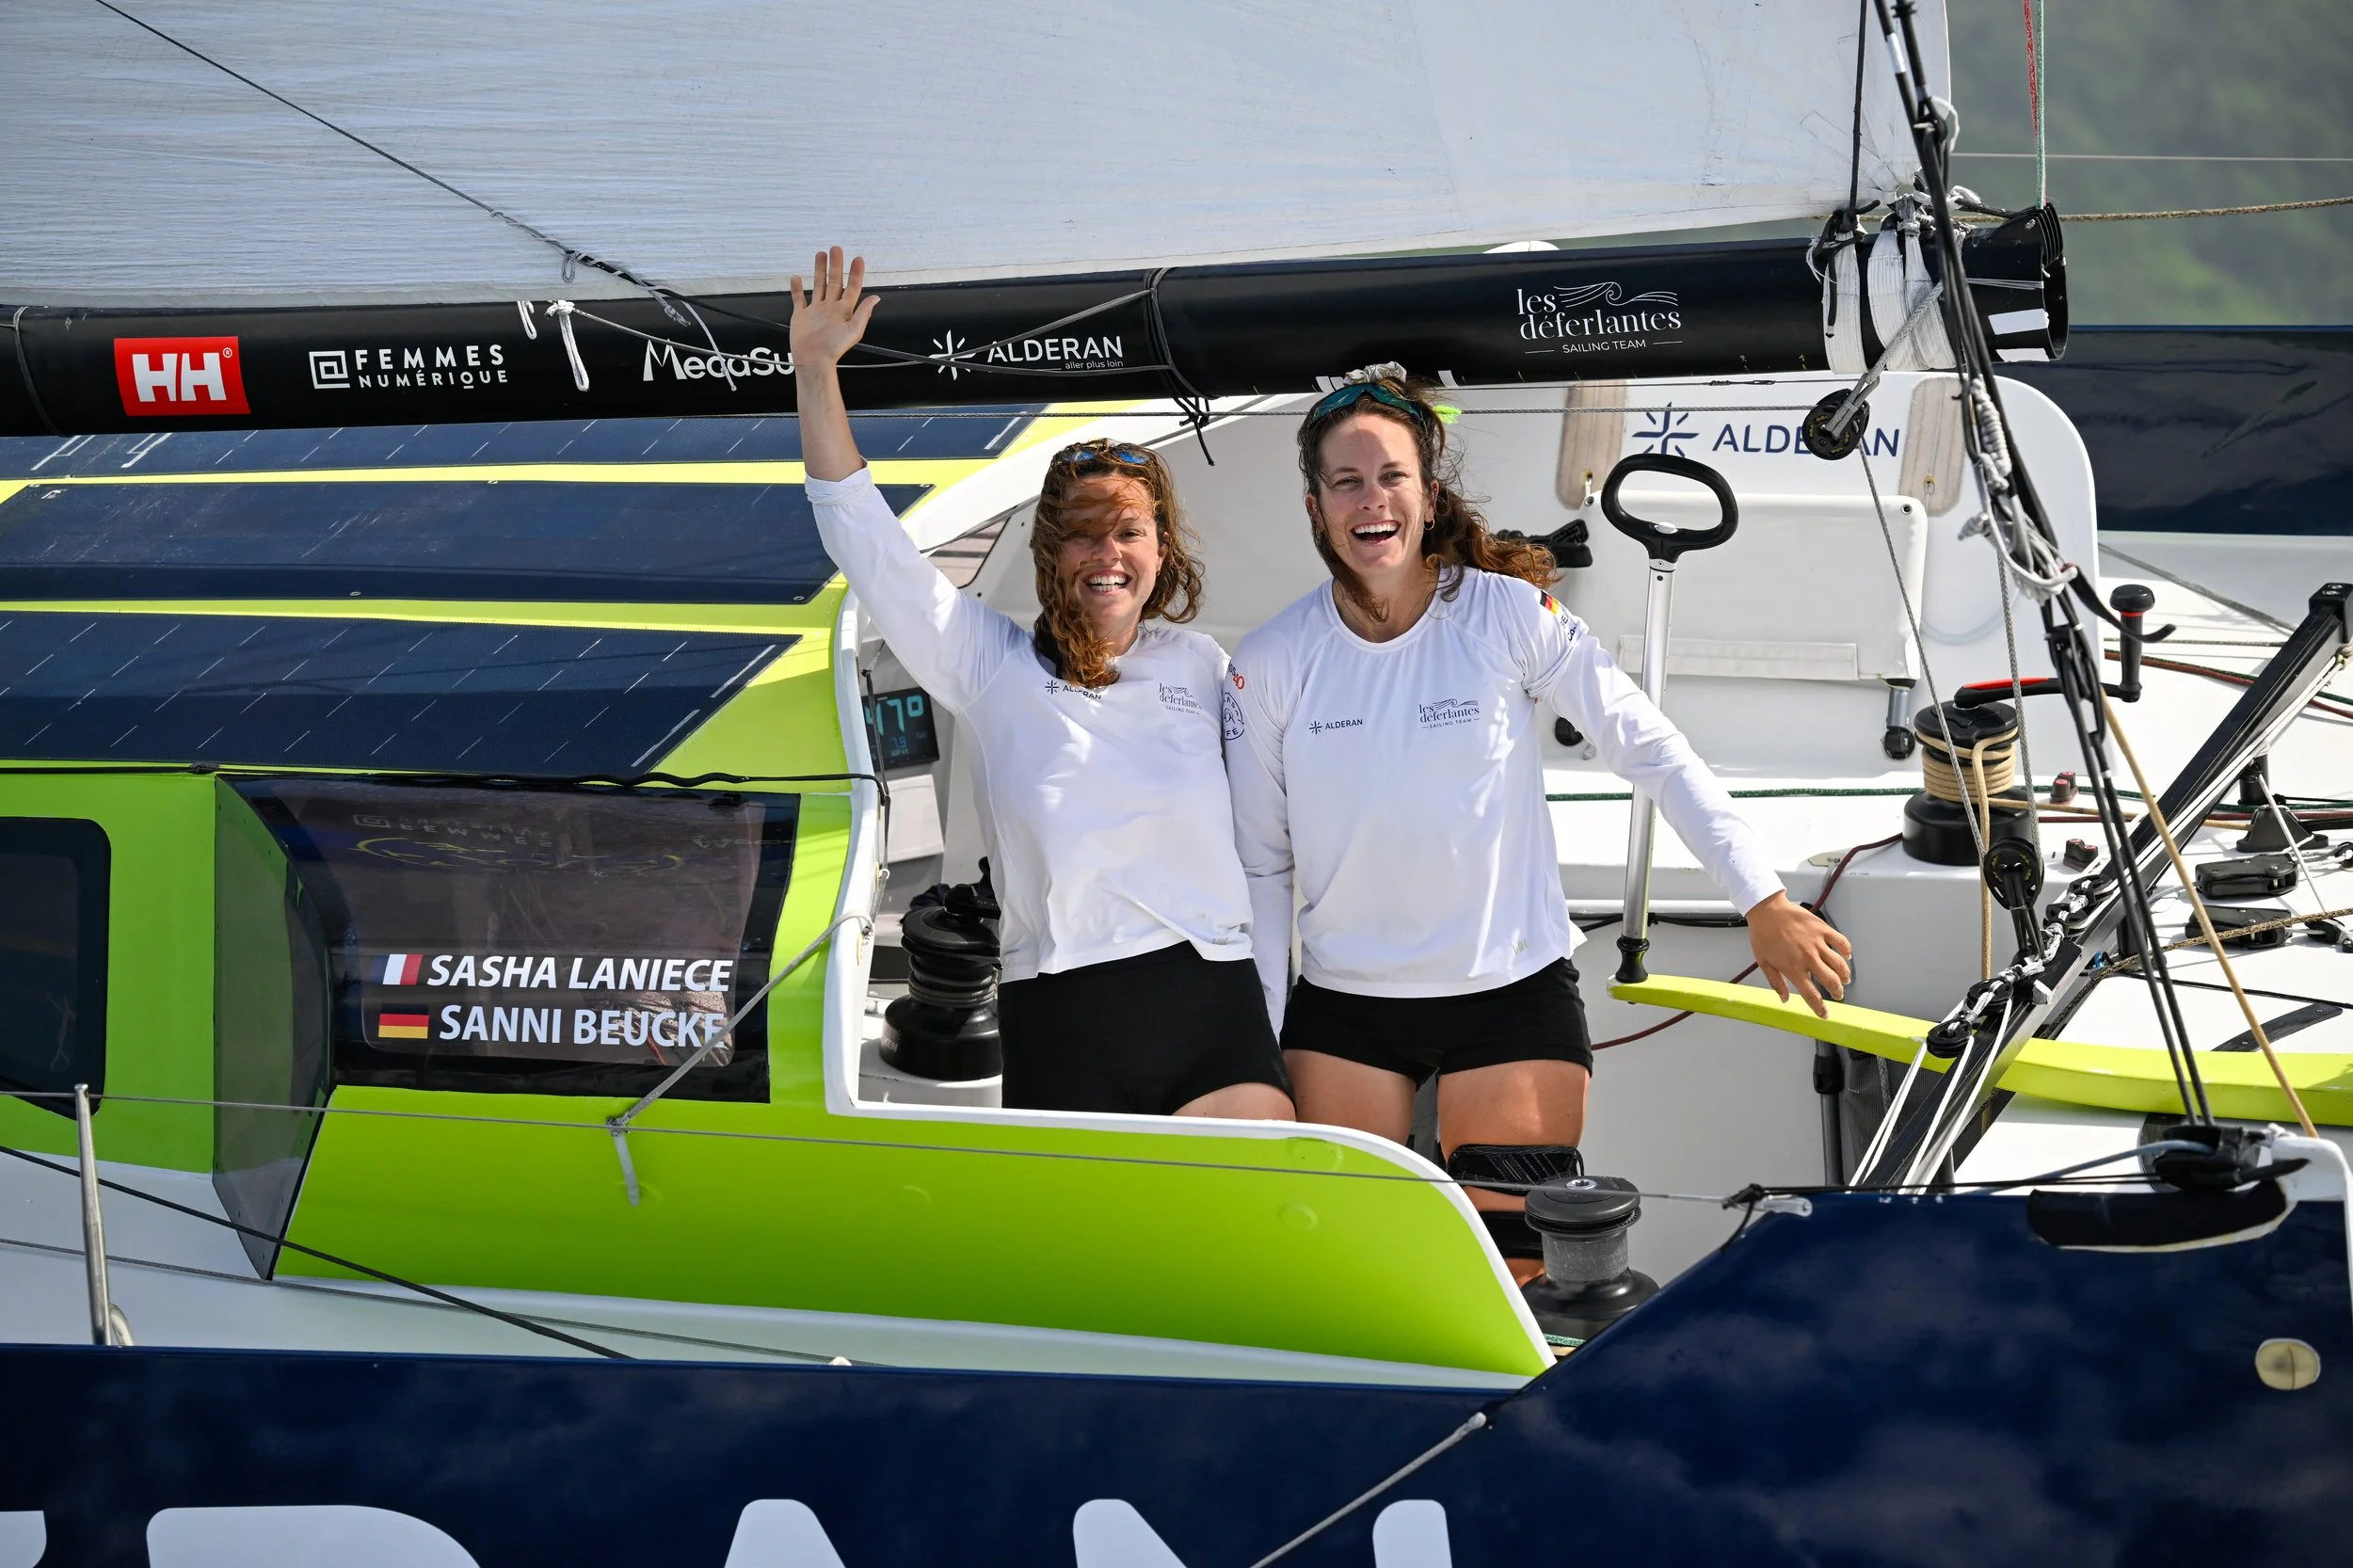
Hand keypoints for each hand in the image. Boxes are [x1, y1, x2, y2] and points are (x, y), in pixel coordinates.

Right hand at [788, 246, 878, 374]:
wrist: (813, 360)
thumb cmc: (833, 348)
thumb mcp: (853, 330)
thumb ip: (863, 313)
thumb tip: (876, 298)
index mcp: (843, 311)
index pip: (851, 287)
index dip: (855, 273)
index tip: (858, 259)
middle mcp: (830, 308)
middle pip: (834, 281)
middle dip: (836, 265)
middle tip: (836, 248)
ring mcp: (815, 311)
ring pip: (818, 286)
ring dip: (819, 270)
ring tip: (820, 254)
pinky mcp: (801, 316)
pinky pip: (799, 299)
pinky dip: (797, 288)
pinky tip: (797, 278)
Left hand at [1745, 891, 1852, 1017]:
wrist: (1767, 910)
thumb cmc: (1763, 935)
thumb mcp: (1763, 962)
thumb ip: (1776, 982)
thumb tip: (1785, 999)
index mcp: (1792, 969)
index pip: (1811, 995)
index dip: (1820, 1008)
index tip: (1825, 1014)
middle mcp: (1807, 958)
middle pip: (1830, 981)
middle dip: (1837, 992)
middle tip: (1838, 994)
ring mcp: (1817, 943)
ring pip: (1839, 964)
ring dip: (1845, 975)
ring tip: (1845, 979)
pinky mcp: (1822, 930)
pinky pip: (1841, 942)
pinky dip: (1847, 950)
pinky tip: (1847, 955)